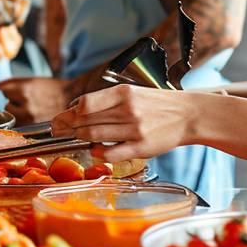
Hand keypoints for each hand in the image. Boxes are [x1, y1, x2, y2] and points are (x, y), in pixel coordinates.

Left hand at [0, 77, 74, 123]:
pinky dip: (24, 122)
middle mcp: (26, 105)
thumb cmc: (52, 88)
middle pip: (7, 106)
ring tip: (32, 109)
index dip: (12, 91)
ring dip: (18, 114)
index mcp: (24, 90)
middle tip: (29, 101)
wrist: (72, 99)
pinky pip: (20, 126)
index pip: (4, 91)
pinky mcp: (34, 128)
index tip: (21, 91)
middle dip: (14, 104)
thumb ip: (10, 83)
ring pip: (13, 117)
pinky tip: (34, 117)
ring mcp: (30, 118)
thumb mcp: (31, 80)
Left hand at [51, 85, 195, 161]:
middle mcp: (128, 110)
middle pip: (86, 121)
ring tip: (75, 136)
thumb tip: (76, 107)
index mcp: (124, 93)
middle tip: (57, 129)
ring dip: (81, 137)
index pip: (86, 104)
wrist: (188, 114)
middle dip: (68, 126)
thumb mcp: (132, 92)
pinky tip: (94, 149)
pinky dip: (98, 152)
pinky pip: (111, 153)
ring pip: (95, 136)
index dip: (68, 113)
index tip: (60, 118)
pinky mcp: (141, 148)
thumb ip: (106, 100)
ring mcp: (135, 130)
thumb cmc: (156, 104)